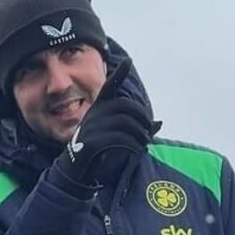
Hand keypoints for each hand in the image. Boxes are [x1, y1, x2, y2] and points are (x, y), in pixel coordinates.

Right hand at [55, 57, 152, 183]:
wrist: (74, 172)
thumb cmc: (97, 153)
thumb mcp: (114, 137)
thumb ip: (135, 129)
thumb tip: (159, 123)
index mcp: (97, 110)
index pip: (108, 88)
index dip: (118, 75)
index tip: (127, 62)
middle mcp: (94, 116)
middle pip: (125, 106)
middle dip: (141, 117)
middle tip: (148, 130)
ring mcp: (92, 128)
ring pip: (125, 123)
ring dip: (140, 134)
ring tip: (144, 143)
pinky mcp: (92, 143)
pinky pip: (119, 139)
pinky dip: (132, 146)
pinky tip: (136, 151)